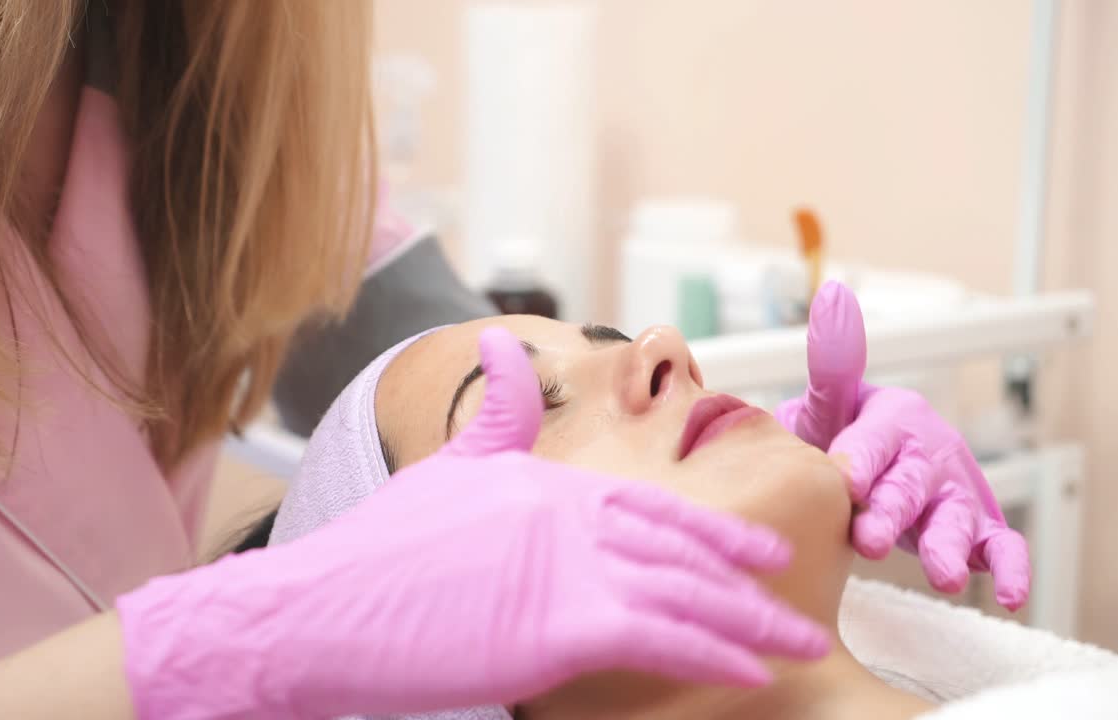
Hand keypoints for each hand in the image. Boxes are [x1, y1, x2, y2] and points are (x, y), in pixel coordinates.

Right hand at [118, 327, 828, 719]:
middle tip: (803, 597)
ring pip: (684, 592)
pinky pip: (660, 638)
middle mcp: (568, 512)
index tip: (757, 551)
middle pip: (679, 546)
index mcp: (547, 482)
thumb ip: (496, 415)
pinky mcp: (558, 624)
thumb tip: (503, 340)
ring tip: (798, 644)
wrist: (314, 608)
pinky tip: (751, 671)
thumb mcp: (443, 470)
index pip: (649, 505)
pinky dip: (712, 653)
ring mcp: (566, 566)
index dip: (711, 529)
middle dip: (747, 577)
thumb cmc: (375, 553)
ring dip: (751, 623)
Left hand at [776, 281, 1030, 610]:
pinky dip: (1011, 569)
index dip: (861, 461)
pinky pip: (1001, 547)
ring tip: (943, 577)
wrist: (860, 470)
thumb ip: (832, 365)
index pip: (876, 439)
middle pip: (912, 484)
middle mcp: (930, 450)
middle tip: (868, 539)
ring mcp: (955, 490)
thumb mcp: (830, 403)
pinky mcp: (976, 526)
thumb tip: (832, 298)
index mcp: (893, 417)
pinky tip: (1011, 596)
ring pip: (956, 518)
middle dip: (893, 512)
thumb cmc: (842, 436)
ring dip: (948, 546)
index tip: (844, 481)